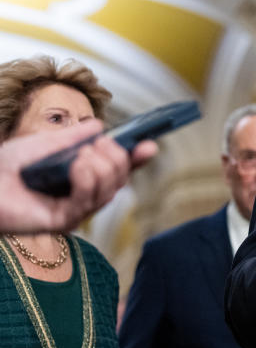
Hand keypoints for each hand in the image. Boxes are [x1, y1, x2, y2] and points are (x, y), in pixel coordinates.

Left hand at [0, 121, 156, 232]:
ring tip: (81, 154)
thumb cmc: (8, 166)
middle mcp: (84, 196)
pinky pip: (87, 201)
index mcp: (83, 177)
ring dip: (102, 167)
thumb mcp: (46, 143)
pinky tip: (77, 165)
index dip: (136, 159)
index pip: (119, 170)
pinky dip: (87, 179)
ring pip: (109, 191)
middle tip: (102, 143)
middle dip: (118, 158)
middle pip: (120, 180)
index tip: (149, 144)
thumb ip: (73, 137)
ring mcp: (76, 211)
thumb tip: (99, 125)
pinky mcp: (64, 222)